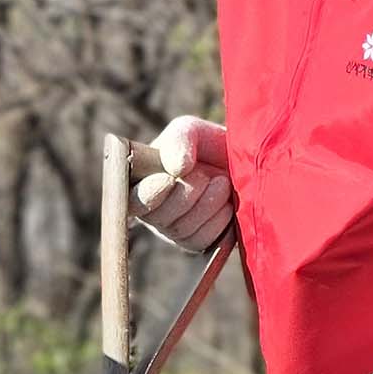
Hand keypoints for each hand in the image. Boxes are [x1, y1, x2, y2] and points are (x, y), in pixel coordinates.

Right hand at [132, 116, 232, 250]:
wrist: (240, 163)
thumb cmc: (206, 145)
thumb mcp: (190, 130)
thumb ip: (179, 141)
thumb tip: (176, 170)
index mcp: (139, 184)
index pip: (132, 199)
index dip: (149, 194)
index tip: (169, 179)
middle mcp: (150, 212)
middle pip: (159, 217)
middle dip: (188, 193)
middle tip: (207, 174)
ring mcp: (172, 231)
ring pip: (183, 229)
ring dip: (208, 203)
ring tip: (222, 182)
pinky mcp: (195, 243)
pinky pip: (203, 240)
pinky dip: (220, 220)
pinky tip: (226, 203)